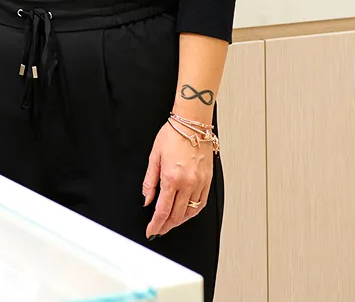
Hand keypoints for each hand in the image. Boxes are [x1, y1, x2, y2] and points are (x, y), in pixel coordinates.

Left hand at [142, 120, 214, 238]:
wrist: (192, 124)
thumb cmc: (173, 135)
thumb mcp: (154, 157)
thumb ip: (149, 182)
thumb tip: (147, 199)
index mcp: (171, 178)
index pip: (162, 210)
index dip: (156, 224)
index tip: (151, 231)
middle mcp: (187, 183)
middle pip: (177, 215)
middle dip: (166, 226)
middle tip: (158, 230)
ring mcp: (200, 183)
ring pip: (190, 212)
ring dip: (179, 222)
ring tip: (170, 224)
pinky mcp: (208, 181)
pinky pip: (201, 203)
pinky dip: (193, 212)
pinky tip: (186, 214)